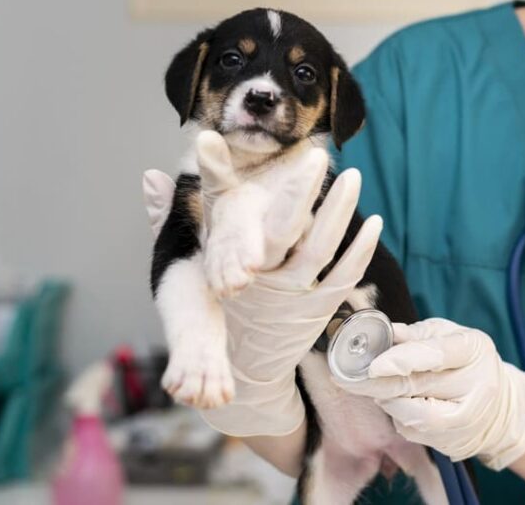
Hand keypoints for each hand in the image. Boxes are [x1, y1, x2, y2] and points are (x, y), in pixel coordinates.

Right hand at [142, 134, 381, 434]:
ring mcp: (295, 297)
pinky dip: (361, 248)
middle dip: (304, 190)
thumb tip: (149, 177)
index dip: (251, 186)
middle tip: (318, 155)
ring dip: (339, 210)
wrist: (244, 371)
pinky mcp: (320, 309)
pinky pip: (345, 274)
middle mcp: (263, 281)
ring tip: (352, 176)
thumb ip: (167, 219)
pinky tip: (374, 221)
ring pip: (322, 247)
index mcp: (229, 267)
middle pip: (288, 229)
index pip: (241, 220)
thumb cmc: (215, 309)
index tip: (269, 154)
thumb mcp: (188, 270)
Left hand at [334, 318, 524, 470]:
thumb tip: (381, 331)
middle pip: (417, 386)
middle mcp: (475, 384)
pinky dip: (397, 418)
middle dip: (375, 383)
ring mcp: (466, 417)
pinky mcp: (453, 441)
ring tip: (377, 389)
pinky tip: (397, 405)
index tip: (373, 364)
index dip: (403, 360)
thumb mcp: (447, 336)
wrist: (499, 406)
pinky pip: (413, 431)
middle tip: (344, 377)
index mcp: (474, 349)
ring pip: (412, 415)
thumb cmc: (464, 362)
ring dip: (386, 401)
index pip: (437, 354)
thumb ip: (415, 336)